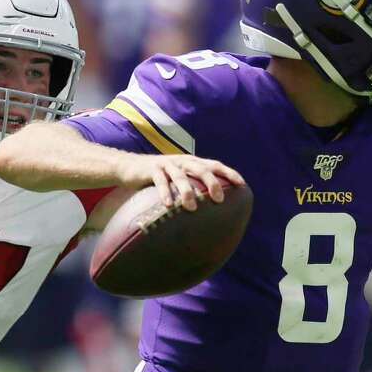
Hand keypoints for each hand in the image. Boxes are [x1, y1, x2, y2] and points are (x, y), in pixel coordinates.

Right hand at [118, 154, 244, 210]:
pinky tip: (167, 205)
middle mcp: (182, 161)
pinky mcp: (151, 170)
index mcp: (191, 162)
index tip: (242, 185)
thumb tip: (211, 210)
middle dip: (212, 183)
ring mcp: (166, 164)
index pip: (214, 165)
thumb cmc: (159, 178)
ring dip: (187, 192)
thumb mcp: (178, 179)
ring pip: (180, 176)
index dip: (229, 173)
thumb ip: (193, 187)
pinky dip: (164, 192)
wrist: (129, 167)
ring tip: (192, 208)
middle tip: (219, 199)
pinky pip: (159, 181)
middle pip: (201, 169)